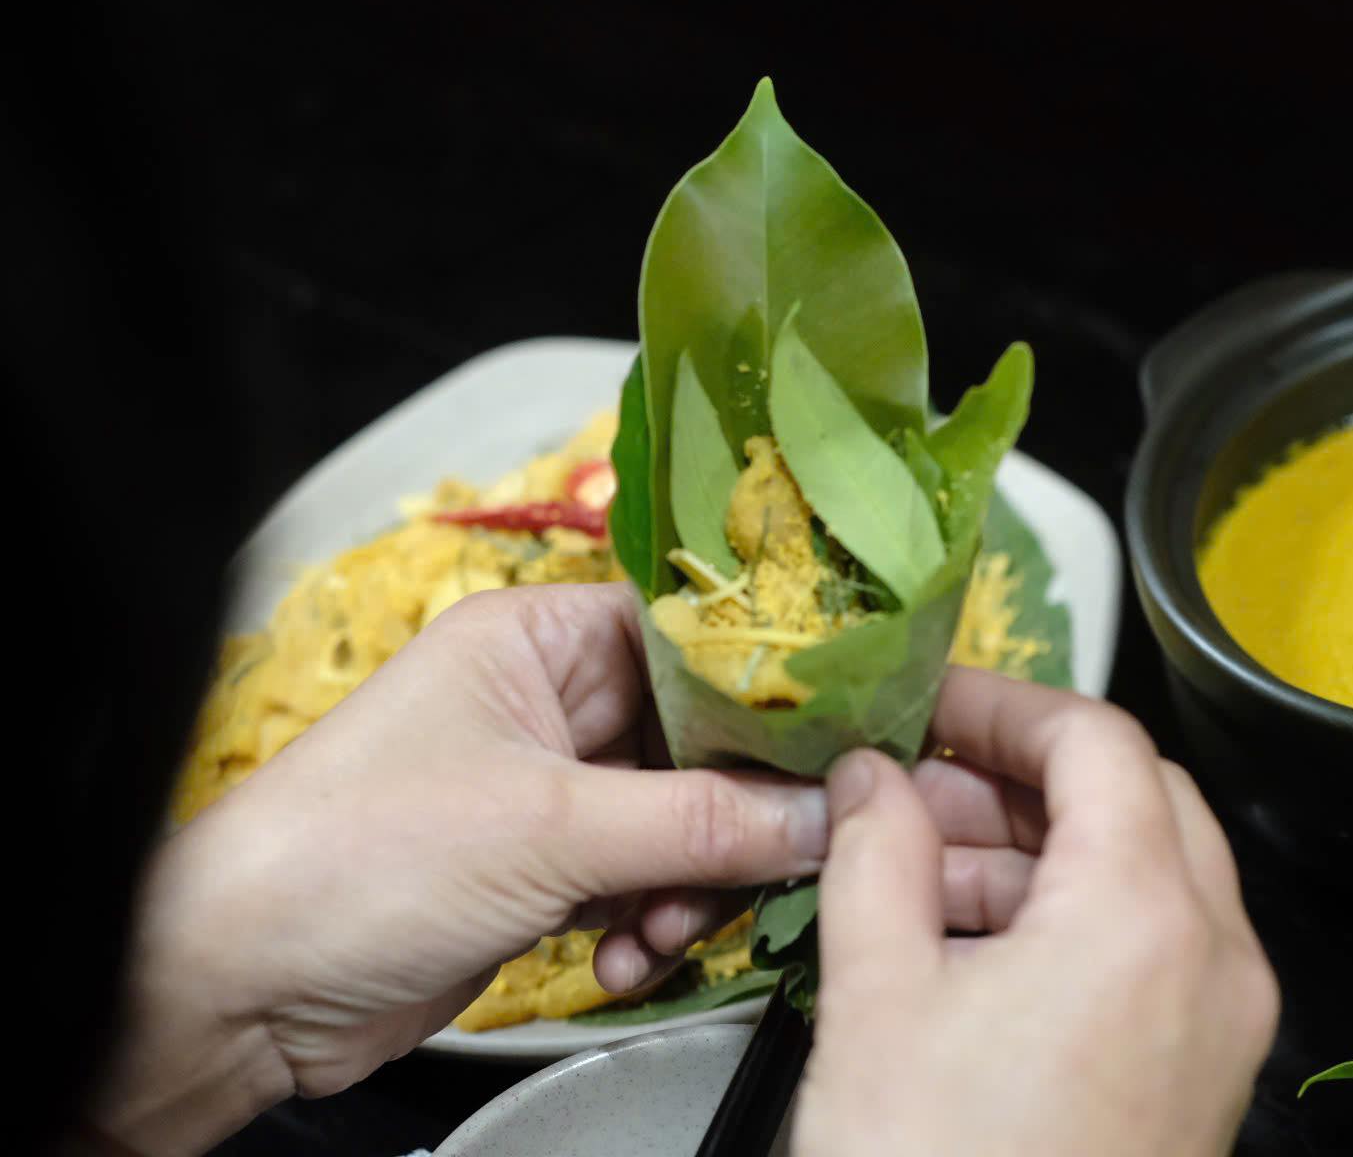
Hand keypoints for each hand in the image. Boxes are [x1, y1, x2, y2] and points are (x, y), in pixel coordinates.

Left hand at [94, 585, 829, 1155]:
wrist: (239, 989)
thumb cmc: (353, 856)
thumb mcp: (549, 828)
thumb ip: (703, 824)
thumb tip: (824, 815)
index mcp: (535, 642)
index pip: (690, 635)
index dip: (769, 686)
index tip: (843, 735)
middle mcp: (545, 705)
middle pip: (698, 742)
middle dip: (732, 816)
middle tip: (770, 861)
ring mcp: (544, 792)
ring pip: (679, 824)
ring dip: (690, 886)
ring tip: (659, 930)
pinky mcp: (540, 871)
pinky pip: (640, 884)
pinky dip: (649, 925)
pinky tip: (624, 961)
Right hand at [792, 669, 1279, 1156]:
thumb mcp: (878, 1000)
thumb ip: (876, 853)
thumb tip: (875, 777)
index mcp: (1143, 918)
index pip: (1095, 741)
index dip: (1000, 705)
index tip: (928, 707)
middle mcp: (1213, 962)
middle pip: (1135, 796)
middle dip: (1018, 779)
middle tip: (917, 789)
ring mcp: (1220, 1026)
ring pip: (1145, 873)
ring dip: (1037, 852)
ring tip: (918, 878)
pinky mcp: (1201, 1077)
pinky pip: (1149, 951)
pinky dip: (1067, 921)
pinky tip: (966, 952)